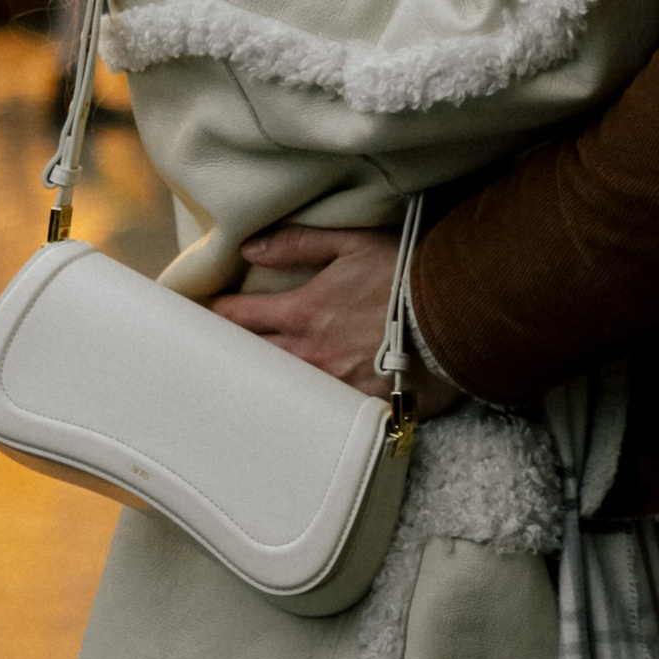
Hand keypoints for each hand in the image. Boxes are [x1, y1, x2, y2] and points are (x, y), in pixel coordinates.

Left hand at [212, 223, 461, 412]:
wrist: (457, 317)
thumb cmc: (407, 275)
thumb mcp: (352, 244)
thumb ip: (297, 244)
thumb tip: (249, 249)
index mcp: (302, 312)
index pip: (238, 318)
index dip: (214, 315)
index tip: (201, 316)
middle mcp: (309, 353)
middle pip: (250, 359)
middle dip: (228, 356)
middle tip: (208, 357)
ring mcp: (332, 385)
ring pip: (279, 390)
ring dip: (261, 384)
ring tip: (242, 387)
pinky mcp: (358, 408)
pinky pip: (319, 414)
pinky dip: (302, 409)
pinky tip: (292, 413)